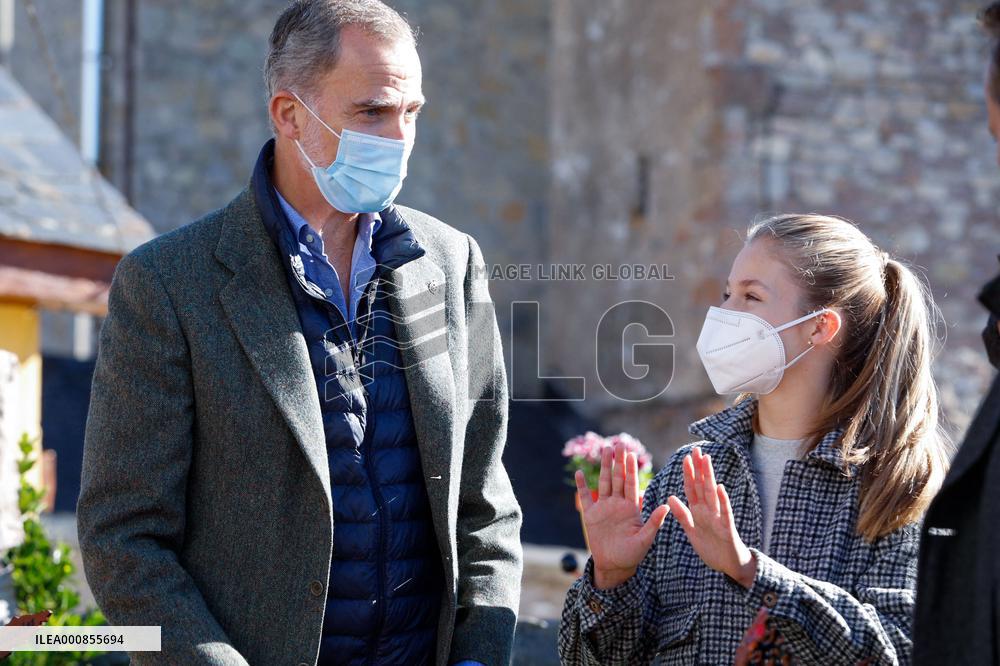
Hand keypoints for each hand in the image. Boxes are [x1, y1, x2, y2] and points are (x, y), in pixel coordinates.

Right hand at [576, 441, 669, 589]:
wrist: (615, 565)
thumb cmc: (633, 554)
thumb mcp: (645, 539)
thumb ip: (654, 522)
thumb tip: (666, 506)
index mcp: (631, 507)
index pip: (631, 484)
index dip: (630, 469)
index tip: (631, 454)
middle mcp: (618, 504)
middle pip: (617, 478)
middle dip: (618, 461)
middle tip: (618, 444)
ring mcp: (604, 508)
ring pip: (603, 483)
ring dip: (604, 467)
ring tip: (604, 450)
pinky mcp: (591, 515)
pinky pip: (585, 498)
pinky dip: (582, 486)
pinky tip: (580, 473)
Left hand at [667, 446, 756, 587]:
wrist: (728, 565)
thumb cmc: (711, 547)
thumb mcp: (691, 530)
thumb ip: (682, 514)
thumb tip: (670, 497)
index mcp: (698, 511)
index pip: (692, 489)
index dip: (688, 474)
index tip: (685, 458)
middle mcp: (708, 510)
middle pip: (702, 486)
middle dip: (699, 469)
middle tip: (696, 450)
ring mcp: (718, 517)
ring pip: (712, 494)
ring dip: (709, 477)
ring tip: (706, 461)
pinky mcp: (726, 528)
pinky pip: (724, 512)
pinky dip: (723, 500)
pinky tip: (720, 487)